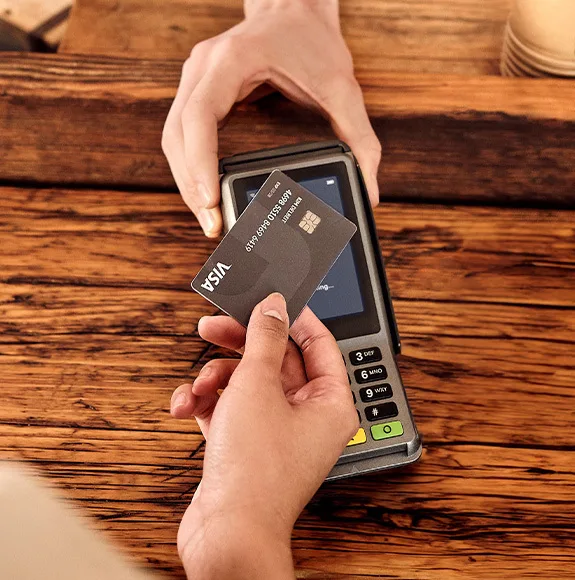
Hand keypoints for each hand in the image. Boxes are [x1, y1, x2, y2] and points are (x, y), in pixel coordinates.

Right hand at [162, 0, 380, 237]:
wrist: (294, 7)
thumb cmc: (312, 40)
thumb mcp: (342, 88)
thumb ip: (359, 139)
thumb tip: (369, 188)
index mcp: (232, 61)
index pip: (199, 116)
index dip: (199, 162)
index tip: (210, 200)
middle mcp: (203, 68)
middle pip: (178, 136)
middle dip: (191, 185)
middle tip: (212, 224)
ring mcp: (196, 78)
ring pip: (173, 139)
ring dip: (186, 181)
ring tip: (208, 218)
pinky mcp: (198, 90)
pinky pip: (182, 135)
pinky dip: (190, 167)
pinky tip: (205, 192)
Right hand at [170, 293, 357, 578]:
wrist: (225, 535)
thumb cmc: (254, 471)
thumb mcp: (257, 385)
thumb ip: (265, 339)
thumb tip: (273, 306)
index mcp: (329, 402)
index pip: (318, 343)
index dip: (293, 317)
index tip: (267, 299)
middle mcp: (307, 417)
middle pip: (276, 360)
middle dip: (239, 344)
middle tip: (212, 325)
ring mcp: (276, 432)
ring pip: (247, 383)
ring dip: (216, 378)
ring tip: (199, 386)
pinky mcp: (248, 445)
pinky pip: (230, 408)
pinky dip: (207, 403)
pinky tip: (187, 406)